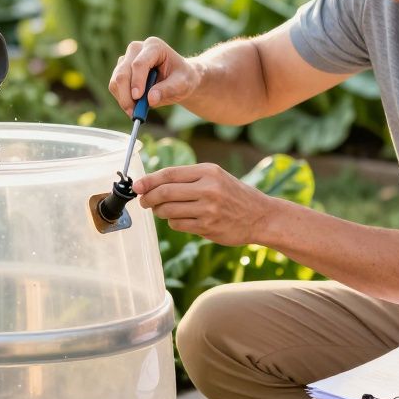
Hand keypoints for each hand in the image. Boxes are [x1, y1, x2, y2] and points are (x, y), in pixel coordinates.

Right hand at [108, 36, 199, 116]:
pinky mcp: (120, 70)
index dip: (137, 81)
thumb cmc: (182, 78)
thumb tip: (150, 100)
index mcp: (154, 46)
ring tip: (137, 111)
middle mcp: (136, 49)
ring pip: (116, 80)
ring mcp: (126, 59)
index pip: (139, 64)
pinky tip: (134, 106)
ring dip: (123, 99)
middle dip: (126, 94)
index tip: (138, 97)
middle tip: (134, 113)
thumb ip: (168, 90)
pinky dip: (122, 99)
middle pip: (123, 72)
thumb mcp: (182, 84)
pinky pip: (114, 86)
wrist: (178, 78)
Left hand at [134, 163, 276, 245]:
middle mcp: (208, 188)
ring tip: (164, 210)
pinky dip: (173, 222)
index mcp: (208, 171)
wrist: (261, 216)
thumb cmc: (234, 195)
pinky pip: (178, 224)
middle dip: (148, 198)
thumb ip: (187, 179)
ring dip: (160, 211)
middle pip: (164, 193)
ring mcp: (208, 209)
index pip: (169, 174)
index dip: (149, 180)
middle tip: (144, 201)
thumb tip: (152, 184)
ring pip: (168, 210)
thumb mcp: (215, 177)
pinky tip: (181, 219)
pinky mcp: (208, 226)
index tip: (137, 186)